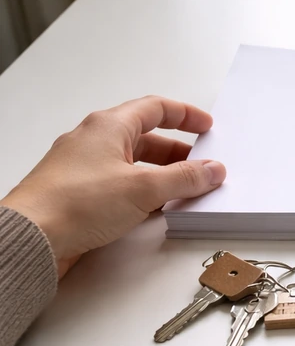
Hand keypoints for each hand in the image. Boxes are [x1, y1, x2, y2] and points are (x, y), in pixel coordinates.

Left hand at [1, 97, 225, 276]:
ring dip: (162, 174)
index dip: (185, 115)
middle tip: (202, 166)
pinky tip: (158, 208)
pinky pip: (121, 184)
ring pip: (134, 163)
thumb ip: (184, 178)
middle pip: (146, 138)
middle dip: (178, 152)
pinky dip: (144, 192)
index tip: (206, 126)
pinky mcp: (80, 194)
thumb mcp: (143, 188)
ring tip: (186, 190)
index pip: (155, 108)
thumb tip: (211, 170)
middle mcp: (95, 141)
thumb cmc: (76, 202)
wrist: (32, 237)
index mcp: (109, 126)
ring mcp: (85, 168)